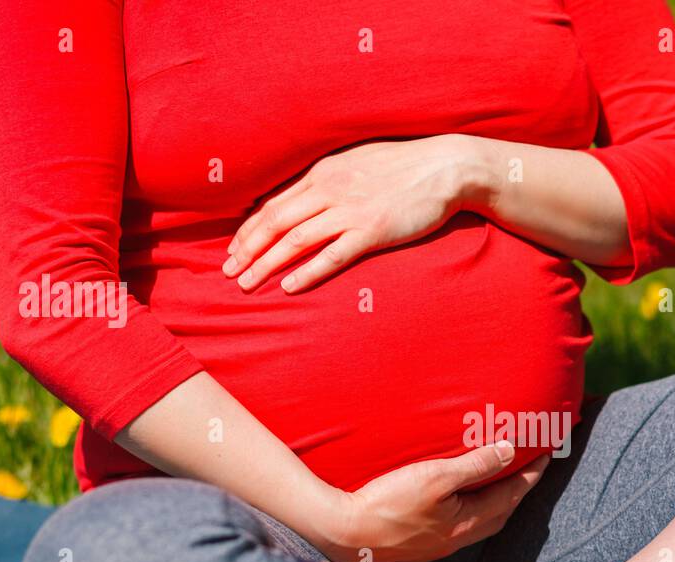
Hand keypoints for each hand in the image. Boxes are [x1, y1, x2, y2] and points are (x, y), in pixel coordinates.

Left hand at [223, 134, 491, 293]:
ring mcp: (351, 210)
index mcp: (324, 173)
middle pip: (275, 222)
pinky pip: (332, 255)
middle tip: (228, 273)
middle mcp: (330, 189)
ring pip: (295, 239)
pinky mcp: (373, 230)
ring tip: (247, 284)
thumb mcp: (358, 162)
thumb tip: (305, 197)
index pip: (274, 203)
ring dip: (266, 263)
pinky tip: (289, 286)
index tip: (233, 249)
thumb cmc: (405, 167)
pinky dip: (307, 271)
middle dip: (247, 249)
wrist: (446, 168)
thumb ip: (330, 179)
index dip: (248, 229)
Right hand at [322, 442, 549, 561]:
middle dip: (519, 490)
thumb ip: (475, 464)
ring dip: (497, 501)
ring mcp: (437, 545)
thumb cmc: (387, 503)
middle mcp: (457, 539)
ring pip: (481, 522)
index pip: (511, 494)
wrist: (343, 533)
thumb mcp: (435, 476)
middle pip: (501, 513)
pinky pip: (460, 525)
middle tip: (530, 467)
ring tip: (500, 480)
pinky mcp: (420, 545)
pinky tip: (461, 499)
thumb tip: (509, 451)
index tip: (547, 453)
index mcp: (466, 522)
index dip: (531, 473)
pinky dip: (473, 508)